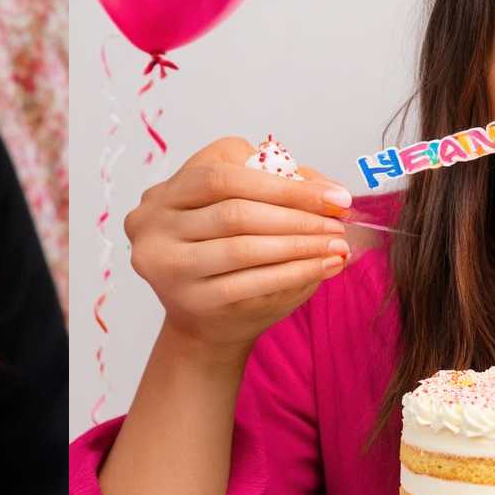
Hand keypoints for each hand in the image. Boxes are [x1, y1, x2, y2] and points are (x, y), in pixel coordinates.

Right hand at [123, 136, 352, 362]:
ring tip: (337, 243)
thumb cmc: (223, 253)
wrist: (203, 322)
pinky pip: (252, 283)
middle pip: (235, 211)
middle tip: (339, 219)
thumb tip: (326, 188)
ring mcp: (169, 265)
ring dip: (300, 244)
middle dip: (296, 213)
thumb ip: (274, 185)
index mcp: (166, 192)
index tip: (331, 193)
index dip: (282, 183)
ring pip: (244, 247)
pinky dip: (295, 272)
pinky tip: (323, 267)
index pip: (224, 172)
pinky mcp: (192, 301)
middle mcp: (155, 225)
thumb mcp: (237, 208)